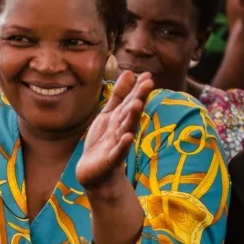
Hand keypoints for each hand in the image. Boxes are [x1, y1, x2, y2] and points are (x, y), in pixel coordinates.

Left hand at [76, 71, 151, 190]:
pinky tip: (127, 136)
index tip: (148, 75)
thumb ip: (119, 96)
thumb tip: (130, 72)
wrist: (94, 171)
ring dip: (132, 117)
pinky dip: (123, 144)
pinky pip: (118, 151)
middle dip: (139, 98)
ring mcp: (118, 144)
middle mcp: (123, 129)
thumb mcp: (109, 115)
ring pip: (126, 129)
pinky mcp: (111, 160)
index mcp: (121, 118)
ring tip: (137, 104)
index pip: (131, 101)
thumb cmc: (103, 141)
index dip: (138, 88)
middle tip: (149, 83)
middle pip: (132, 112)